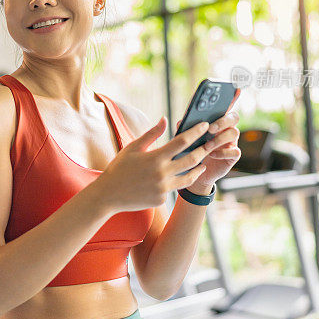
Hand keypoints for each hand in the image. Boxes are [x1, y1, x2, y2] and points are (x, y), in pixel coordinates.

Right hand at [98, 117, 217, 213]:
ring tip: (202, 164)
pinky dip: (175, 181)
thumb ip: (152, 134)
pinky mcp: (162, 199)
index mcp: (155, 157)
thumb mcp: (133, 148)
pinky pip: (173, 188)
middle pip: (191, 160)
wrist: (108, 195)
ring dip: (197, 169)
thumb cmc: (119, 168)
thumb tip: (165, 119)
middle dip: (203, 150)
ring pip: (188, 177)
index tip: (205, 125)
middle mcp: (162, 173)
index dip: (196, 132)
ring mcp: (163, 188)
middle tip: (211, 144)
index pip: (182, 141)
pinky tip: (174, 177)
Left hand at [175, 88, 241, 193]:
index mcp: (215, 120)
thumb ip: (184, 128)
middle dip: (223, 120)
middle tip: (210, 128)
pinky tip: (212, 155)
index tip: (235, 89)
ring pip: (235, 132)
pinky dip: (223, 152)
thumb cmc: (188, 151)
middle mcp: (225, 129)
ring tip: (207, 145)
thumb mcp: (184, 138)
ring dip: (220, 138)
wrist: (192, 173)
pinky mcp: (232, 156)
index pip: (225, 105)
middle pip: (233, 117)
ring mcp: (230, 142)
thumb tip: (181, 121)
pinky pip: (235, 151)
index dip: (232, 97)